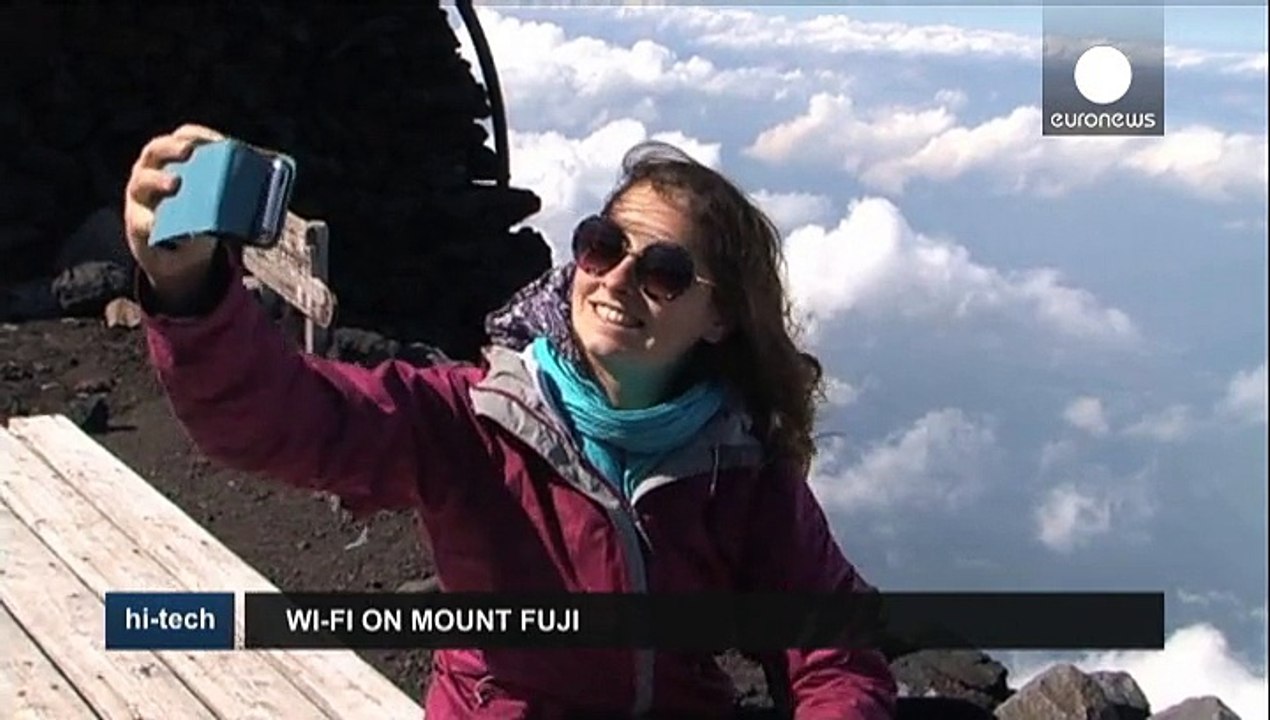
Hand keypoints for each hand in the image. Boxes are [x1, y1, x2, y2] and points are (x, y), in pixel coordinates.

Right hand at [123, 123, 225, 305]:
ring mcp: (139, 196)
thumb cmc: (198, 217)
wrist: (175, 254)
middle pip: (157, 151)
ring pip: (143, 181)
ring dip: (159, 180)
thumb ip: (231, 194)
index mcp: (173, 160)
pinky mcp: (136, 222)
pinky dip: (150, 221)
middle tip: (189, 152)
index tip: (218, 140)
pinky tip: (158, 224)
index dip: (199, 134)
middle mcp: (151, 170)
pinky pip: (141, 220)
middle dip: (172, 148)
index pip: (183, 137)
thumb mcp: (214, 202)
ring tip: (176, 183)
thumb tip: (271, 193)